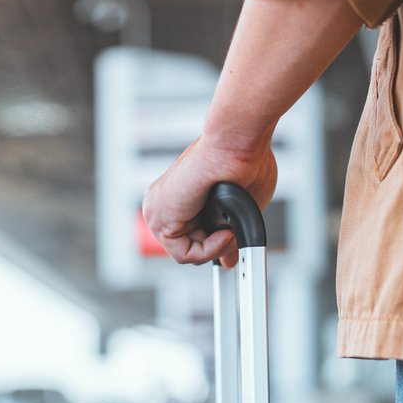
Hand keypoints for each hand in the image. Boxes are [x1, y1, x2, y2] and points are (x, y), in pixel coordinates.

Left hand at [142, 138, 277, 267]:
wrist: (236, 143)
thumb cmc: (244, 160)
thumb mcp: (237, 207)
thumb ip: (228, 236)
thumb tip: (230, 260)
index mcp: (178, 195)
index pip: (187, 235)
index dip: (212, 244)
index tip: (231, 241)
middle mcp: (163, 203)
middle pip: (186, 245)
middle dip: (214, 246)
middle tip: (232, 233)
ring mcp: (158, 211)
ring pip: (185, 253)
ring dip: (215, 247)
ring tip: (229, 228)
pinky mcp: (160, 218)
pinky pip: (183, 254)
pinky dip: (208, 250)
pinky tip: (223, 232)